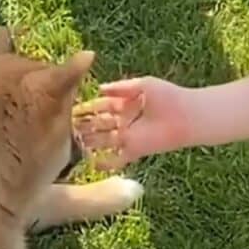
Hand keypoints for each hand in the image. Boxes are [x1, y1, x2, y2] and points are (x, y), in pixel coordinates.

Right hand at [73, 77, 194, 169]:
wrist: (186, 115)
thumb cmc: (169, 96)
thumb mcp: (142, 85)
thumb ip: (120, 87)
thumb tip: (99, 88)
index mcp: (126, 104)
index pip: (100, 106)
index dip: (86, 108)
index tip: (68, 108)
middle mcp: (124, 121)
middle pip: (98, 124)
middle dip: (83, 126)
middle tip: (62, 128)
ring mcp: (128, 137)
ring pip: (103, 141)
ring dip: (87, 143)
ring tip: (68, 144)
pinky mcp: (134, 150)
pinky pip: (116, 159)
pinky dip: (104, 162)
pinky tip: (89, 163)